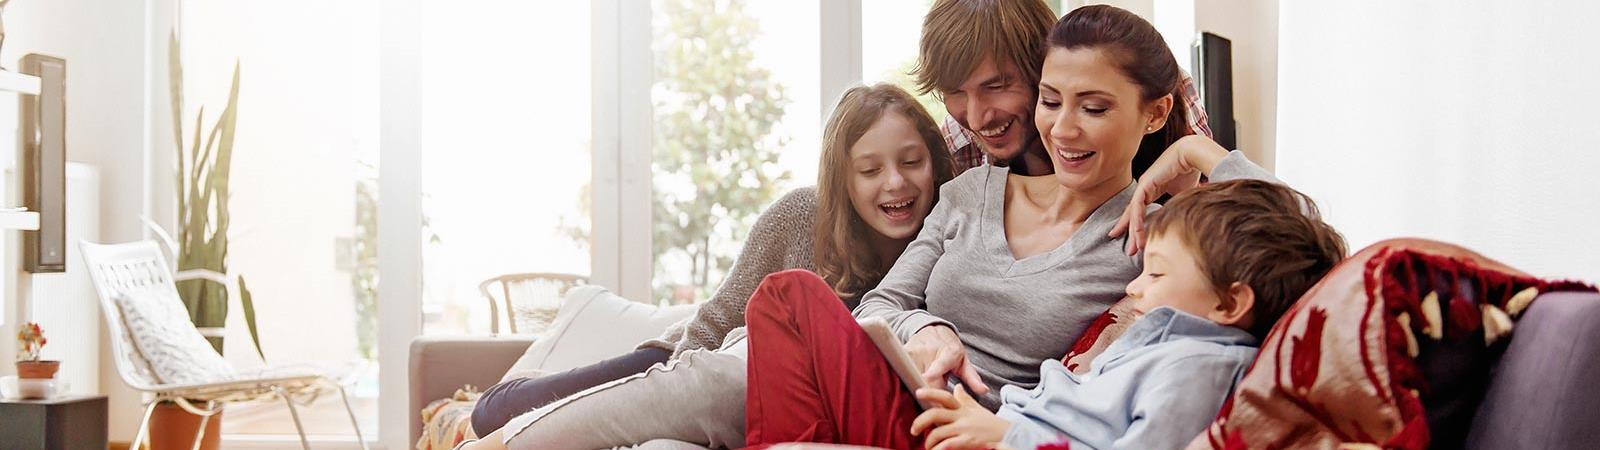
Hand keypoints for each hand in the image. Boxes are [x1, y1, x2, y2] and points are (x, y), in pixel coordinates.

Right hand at [907, 325, 988, 394]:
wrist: (932, 330)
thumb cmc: (950, 350)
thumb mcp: (964, 362)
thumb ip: (972, 378)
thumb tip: (984, 391)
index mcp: (949, 352)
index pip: (941, 363)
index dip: (935, 370)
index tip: (928, 376)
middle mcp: (930, 349)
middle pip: (924, 376)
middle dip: (927, 391)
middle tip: (931, 404)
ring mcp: (915, 350)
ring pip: (911, 373)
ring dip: (914, 387)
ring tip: (920, 397)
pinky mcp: (903, 352)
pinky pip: (901, 369)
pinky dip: (903, 380)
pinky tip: (907, 388)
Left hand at [911, 388, 1011, 449]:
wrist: (1008, 435)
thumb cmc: (989, 423)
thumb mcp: (976, 408)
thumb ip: (964, 398)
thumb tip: (956, 387)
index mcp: (962, 408)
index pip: (945, 396)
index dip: (930, 393)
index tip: (918, 392)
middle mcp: (962, 416)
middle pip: (935, 414)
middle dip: (920, 421)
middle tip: (914, 430)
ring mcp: (964, 429)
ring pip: (938, 433)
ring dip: (929, 441)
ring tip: (928, 447)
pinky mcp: (968, 442)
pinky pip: (948, 445)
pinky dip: (938, 449)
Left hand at [1108, 134, 1229, 254]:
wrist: (1192, 154)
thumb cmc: (1190, 170)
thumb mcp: (1182, 194)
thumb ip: (1178, 206)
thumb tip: (1185, 221)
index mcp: (1152, 190)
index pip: (1140, 210)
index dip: (1136, 225)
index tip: (1135, 240)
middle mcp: (1145, 188)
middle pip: (1133, 214)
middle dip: (1130, 233)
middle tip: (1129, 251)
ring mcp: (1143, 185)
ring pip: (1134, 213)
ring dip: (1133, 232)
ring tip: (1133, 249)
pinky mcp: (1146, 183)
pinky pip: (1137, 206)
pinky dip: (1137, 221)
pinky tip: (1136, 233)